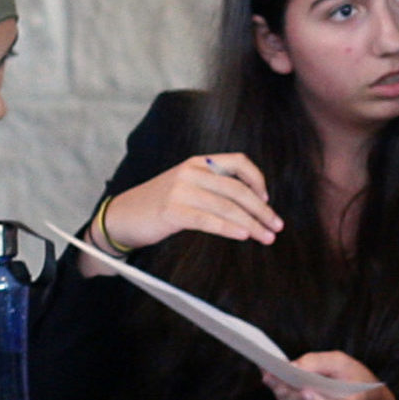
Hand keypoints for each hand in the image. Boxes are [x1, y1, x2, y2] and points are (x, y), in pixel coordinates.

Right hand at [82, 154, 281, 273]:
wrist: (122, 216)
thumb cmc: (158, 205)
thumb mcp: (186, 186)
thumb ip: (212, 187)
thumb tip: (249, 203)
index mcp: (197, 162)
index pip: (238, 162)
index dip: (257, 180)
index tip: (267, 200)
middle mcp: (191, 172)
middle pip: (237, 188)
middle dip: (262, 210)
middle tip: (276, 226)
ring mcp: (181, 190)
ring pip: (227, 206)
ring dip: (252, 223)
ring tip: (266, 237)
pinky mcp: (172, 211)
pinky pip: (208, 220)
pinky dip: (229, 228)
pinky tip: (243, 235)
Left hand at [263, 352, 395, 399]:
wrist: (363, 399)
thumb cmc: (353, 378)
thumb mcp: (342, 362)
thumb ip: (319, 363)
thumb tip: (293, 366)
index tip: (306, 391)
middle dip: (289, 393)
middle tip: (271, 376)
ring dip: (281, 394)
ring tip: (268, 375)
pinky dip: (283, 398)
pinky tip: (274, 383)